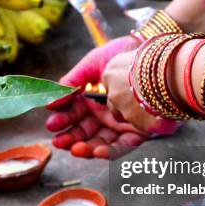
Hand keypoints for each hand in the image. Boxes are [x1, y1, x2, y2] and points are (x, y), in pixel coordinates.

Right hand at [46, 37, 178, 158]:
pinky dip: (108, 151)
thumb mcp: (93, 63)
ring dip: (86, 148)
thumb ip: (73, 79)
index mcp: (93, 99)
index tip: (51, 124)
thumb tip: (52, 99)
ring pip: (100, 142)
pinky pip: (122, 146)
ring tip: (74, 149)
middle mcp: (105, 114)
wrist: (153, 53)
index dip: (62, 120)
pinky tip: (96, 151)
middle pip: (85, 131)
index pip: (74, 114)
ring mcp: (121, 124)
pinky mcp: (138, 132)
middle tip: (58, 141)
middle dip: (70, 138)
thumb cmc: (123, 53)